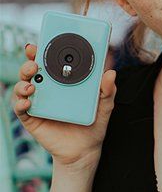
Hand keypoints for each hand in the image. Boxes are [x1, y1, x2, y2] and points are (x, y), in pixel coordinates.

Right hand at [12, 43, 116, 167]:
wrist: (85, 150)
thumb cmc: (93, 123)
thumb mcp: (104, 106)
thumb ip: (108, 90)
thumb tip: (111, 73)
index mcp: (63, 82)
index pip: (51, 62)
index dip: (44, 51)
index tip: (42, 42)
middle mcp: (47, 89)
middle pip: (33, 70)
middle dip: (30, 61)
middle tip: (34, 60)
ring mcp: (38, 102)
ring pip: (22, 86)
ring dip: (23, 81)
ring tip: (32, 83)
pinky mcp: (31, 118)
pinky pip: (21, 108)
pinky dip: (20, 102)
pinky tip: (28, 100)